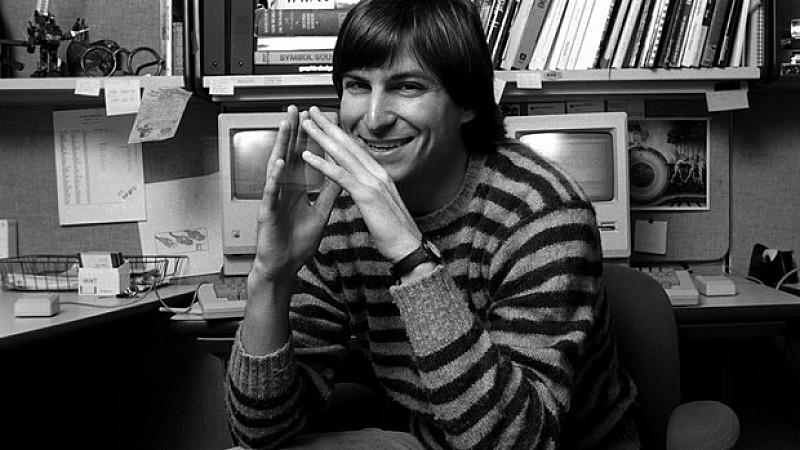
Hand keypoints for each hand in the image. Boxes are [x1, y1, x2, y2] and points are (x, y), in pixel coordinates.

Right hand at [250, 105, 341, 286]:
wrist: (284, 266)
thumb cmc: (297, 242)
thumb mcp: (320, 212)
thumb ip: (328, 193)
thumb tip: (342, 174)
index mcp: (295, 188)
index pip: (301, 157)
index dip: (307, 138)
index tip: (314, 118)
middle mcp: (282, 189)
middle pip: (287, 154)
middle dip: (291, 131)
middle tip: (295, 108)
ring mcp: (273, 199)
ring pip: (275, 167)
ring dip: (280, 146)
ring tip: (285, 126)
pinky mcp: (267, 212)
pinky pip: (270, 192)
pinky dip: (274, 178)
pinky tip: (278, 164)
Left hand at [300, 106, 421, 262]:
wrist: (409, 247)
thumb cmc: (396, 232)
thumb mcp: (382, 206)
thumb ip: (372, 191)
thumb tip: (363, 186)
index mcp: (381, 176)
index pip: (357, 149)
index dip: (340, 134)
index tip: (326, 123)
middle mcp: (378, 174)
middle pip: (349, 144)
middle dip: (329, 126)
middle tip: (311, 111)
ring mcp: (373, 182)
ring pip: (342, 154)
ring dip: (321, 137)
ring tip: (305, 124)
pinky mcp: (367, 195)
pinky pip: (340, 176)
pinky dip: (322, 164)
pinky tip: (307, 156)